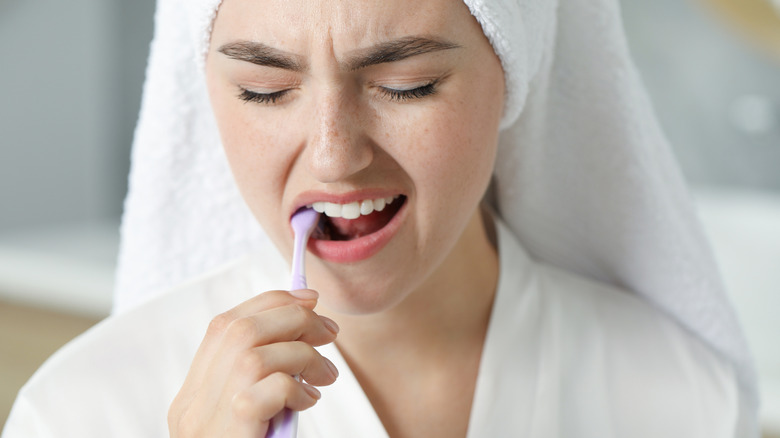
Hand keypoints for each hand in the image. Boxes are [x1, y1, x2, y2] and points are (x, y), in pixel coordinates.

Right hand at [168, 289, 338, 436]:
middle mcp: (193, 404)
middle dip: (292, 318)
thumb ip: (258, 384)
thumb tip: (302, 333)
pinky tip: (308, 402)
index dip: (269, 303)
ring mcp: (207, 418)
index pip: (225, 325)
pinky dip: (297, 386)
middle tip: (329, 332)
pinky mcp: (233, 428)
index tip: (307, 300)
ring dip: (303, 353)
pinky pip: (269, 385)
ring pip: (255, 350)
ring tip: (325, 375)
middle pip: (240, 329)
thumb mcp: (249, 422)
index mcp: (193, 397)